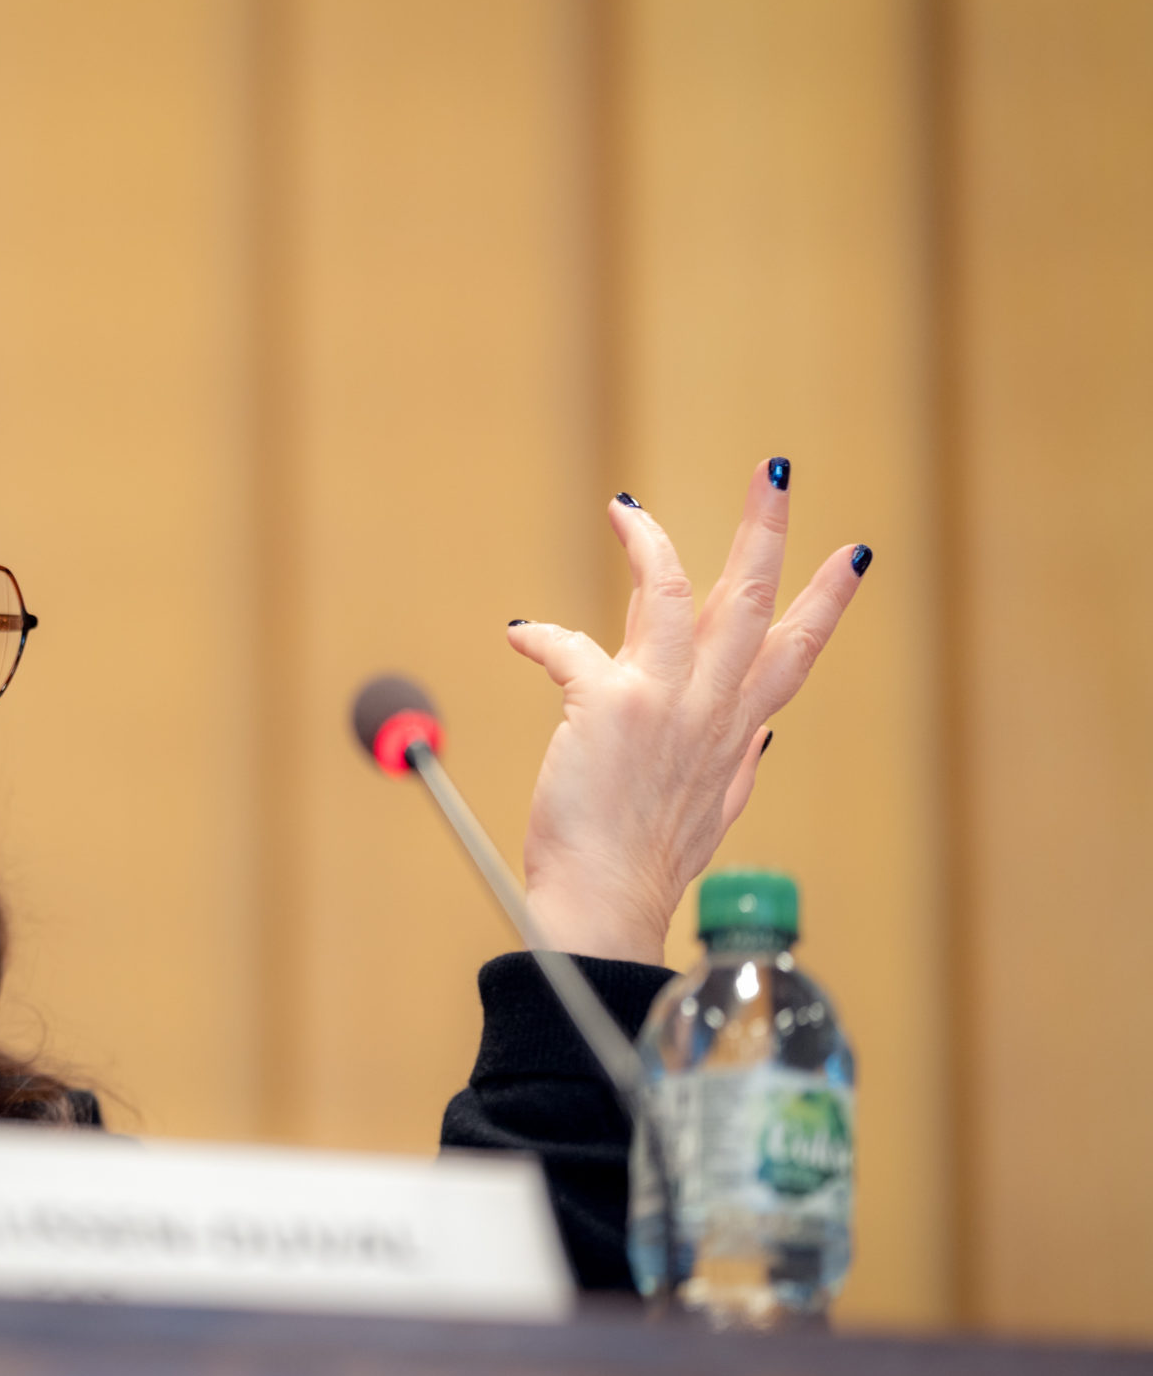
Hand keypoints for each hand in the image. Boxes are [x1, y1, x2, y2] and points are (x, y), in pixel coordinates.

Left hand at [509, 462, 868, 963]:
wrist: (603, 902)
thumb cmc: (648, 865)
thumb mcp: (714, 814)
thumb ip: (739, 768)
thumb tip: (763, 738)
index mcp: (735, 732)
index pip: (793, 654)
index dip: (826, 601)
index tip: (855, 553)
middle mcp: (708, 710)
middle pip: (750, 603)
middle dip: (766, 532)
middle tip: (777, 472)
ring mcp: (662, 703)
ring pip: (671, 596)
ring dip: (653, 543)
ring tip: (629, 508)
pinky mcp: (609, 707)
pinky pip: (571, 646)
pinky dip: (542, 637)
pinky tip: (521, 636)